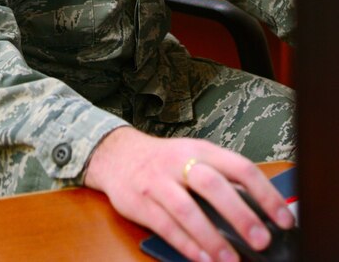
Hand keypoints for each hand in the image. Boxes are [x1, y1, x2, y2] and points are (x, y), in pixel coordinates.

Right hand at [84, 127, 293, 261]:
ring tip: (231, 261)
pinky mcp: (140, 202)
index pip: (239, 166)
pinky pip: (165, 226)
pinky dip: (185, 244)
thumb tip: (260, 210)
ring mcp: (158, 182)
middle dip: (239, 214)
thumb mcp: (194, 157)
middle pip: (213, 185)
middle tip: (261, 240)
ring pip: (187, 209)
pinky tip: (202, 259)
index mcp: (201, 150)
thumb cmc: (165, 160)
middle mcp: (179, 163)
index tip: (284, 219)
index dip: (264, 193)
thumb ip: (222, 178)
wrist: (116, 154)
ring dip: (211, 238)